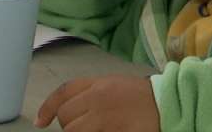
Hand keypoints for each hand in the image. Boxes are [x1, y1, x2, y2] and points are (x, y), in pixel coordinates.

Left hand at [35, 75, 158, 130]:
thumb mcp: (113, 85)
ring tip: (95, 130)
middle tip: (83, 128)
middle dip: (69, 126)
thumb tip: (66, 109)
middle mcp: (99, 99)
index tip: (40, 122)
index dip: (47, 108)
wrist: (171, 103)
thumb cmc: (142, 97)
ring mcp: (108, 118)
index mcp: (98, 84)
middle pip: (66, 118)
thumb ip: (90, 94)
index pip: (63, 92)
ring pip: (75, 131)